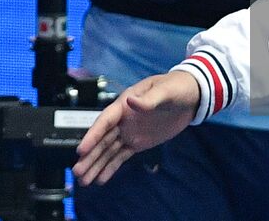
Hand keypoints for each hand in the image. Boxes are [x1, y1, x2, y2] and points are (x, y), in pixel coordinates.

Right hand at [73, 72, 200, 185]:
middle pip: (102, 140)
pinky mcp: (138, 142)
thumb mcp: (164, 91)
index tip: (81, 150)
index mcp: (125, 104)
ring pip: (108, 151)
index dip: (92, 135)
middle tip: (77, 172)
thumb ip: (148, 99)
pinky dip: (111, 168)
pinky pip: (121, 156)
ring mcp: (129, 132)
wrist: (191, 96)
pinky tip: (101, 179)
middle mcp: (123, 119)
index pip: (104, 121)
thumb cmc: (176, 87)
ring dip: (96, 164)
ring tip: (84, 181)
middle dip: (89, 156)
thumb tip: (130, 100)